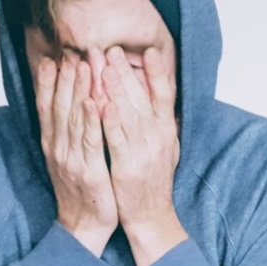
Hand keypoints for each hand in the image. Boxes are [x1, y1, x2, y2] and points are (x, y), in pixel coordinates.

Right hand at [35, 54, 117, 255]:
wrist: (83, 226)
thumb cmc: (81, 191)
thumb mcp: (69, 158)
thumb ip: (68, 133)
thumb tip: (69, 106)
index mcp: (53, 144)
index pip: (47, 106)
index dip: (49, 81)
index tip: (53, 57)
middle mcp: (58, 148)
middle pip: (59, 106)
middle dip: (65, 77)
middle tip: (71, 51)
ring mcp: (71, 158)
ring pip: (73, 118)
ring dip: (78, 89)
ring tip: (83, 64)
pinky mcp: (89, 170)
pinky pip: (90, 141)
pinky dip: (90, 120)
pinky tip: (93, 101)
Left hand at [102, 46, 186, 265]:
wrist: (151, 216)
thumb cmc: (153, 182)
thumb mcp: (166, 148)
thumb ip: (161, 123)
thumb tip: (161, 98)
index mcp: (166, 131)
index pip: (165, 95)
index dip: (158, 72)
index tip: (149, 50)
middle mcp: (158, 138)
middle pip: (142, 98)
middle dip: (125, 72)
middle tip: (110, 49)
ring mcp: (144, 151)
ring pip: (128, 113)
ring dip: (115, 88)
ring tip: (102, 65)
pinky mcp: (127, 165)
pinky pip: (116, 139)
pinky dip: (109, 120)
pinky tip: (100, 102)